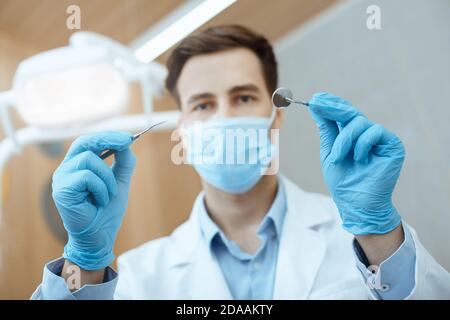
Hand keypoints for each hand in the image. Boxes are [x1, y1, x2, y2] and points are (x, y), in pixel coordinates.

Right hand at [52, 132, 135, 269]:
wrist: (99, 238)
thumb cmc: (106, 212)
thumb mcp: (119, 183)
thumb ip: (123, 164)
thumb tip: (127, 145)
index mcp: (76, 166)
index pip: (88, 142)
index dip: (107, 136)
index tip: (128, 137)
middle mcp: (65, 170)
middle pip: (84, 142)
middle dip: (108, 140)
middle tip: (127, 142)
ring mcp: (61, 179)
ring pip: (90, 160)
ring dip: (107, 178)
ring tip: (108, 195)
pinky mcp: (61, 190)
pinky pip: (87, 177)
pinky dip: (101, 188)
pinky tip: (100, 202)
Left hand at [308, 92, 403, 234]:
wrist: (356, 204)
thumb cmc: (343, 181)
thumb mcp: (330, 152)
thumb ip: (327, 129)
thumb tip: (316, 105)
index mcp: (352, 136)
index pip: (343, 114)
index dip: (331, 104)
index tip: (315, 98)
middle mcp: (367, 135)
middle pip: (350, 113)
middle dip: (333, 108)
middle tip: (317, 103)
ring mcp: (380, 139)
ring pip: (359, 122)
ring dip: (344, 139)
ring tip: (339, 158)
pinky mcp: (392, 145)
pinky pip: (374, 131)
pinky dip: (361, 144)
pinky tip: (359, 159)